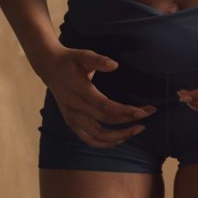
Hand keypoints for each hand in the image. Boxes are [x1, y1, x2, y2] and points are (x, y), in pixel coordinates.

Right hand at [39, 45, 154, 148]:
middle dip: (129, 122)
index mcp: (79, 91)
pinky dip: (105, 143)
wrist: (49, 68)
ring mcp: (71, 118)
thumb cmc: (70, 60)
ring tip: (137, 130)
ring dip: (119, 137)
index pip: (106, 107)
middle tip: (147, 117)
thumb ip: (99, 60)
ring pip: (97, 136)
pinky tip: (119, 138)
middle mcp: (75, 108)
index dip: (125, 112)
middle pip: (105, 122)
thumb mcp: (83, 55)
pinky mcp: (71, 123)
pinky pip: (89, 139)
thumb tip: (115, 65)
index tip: (143, 112)